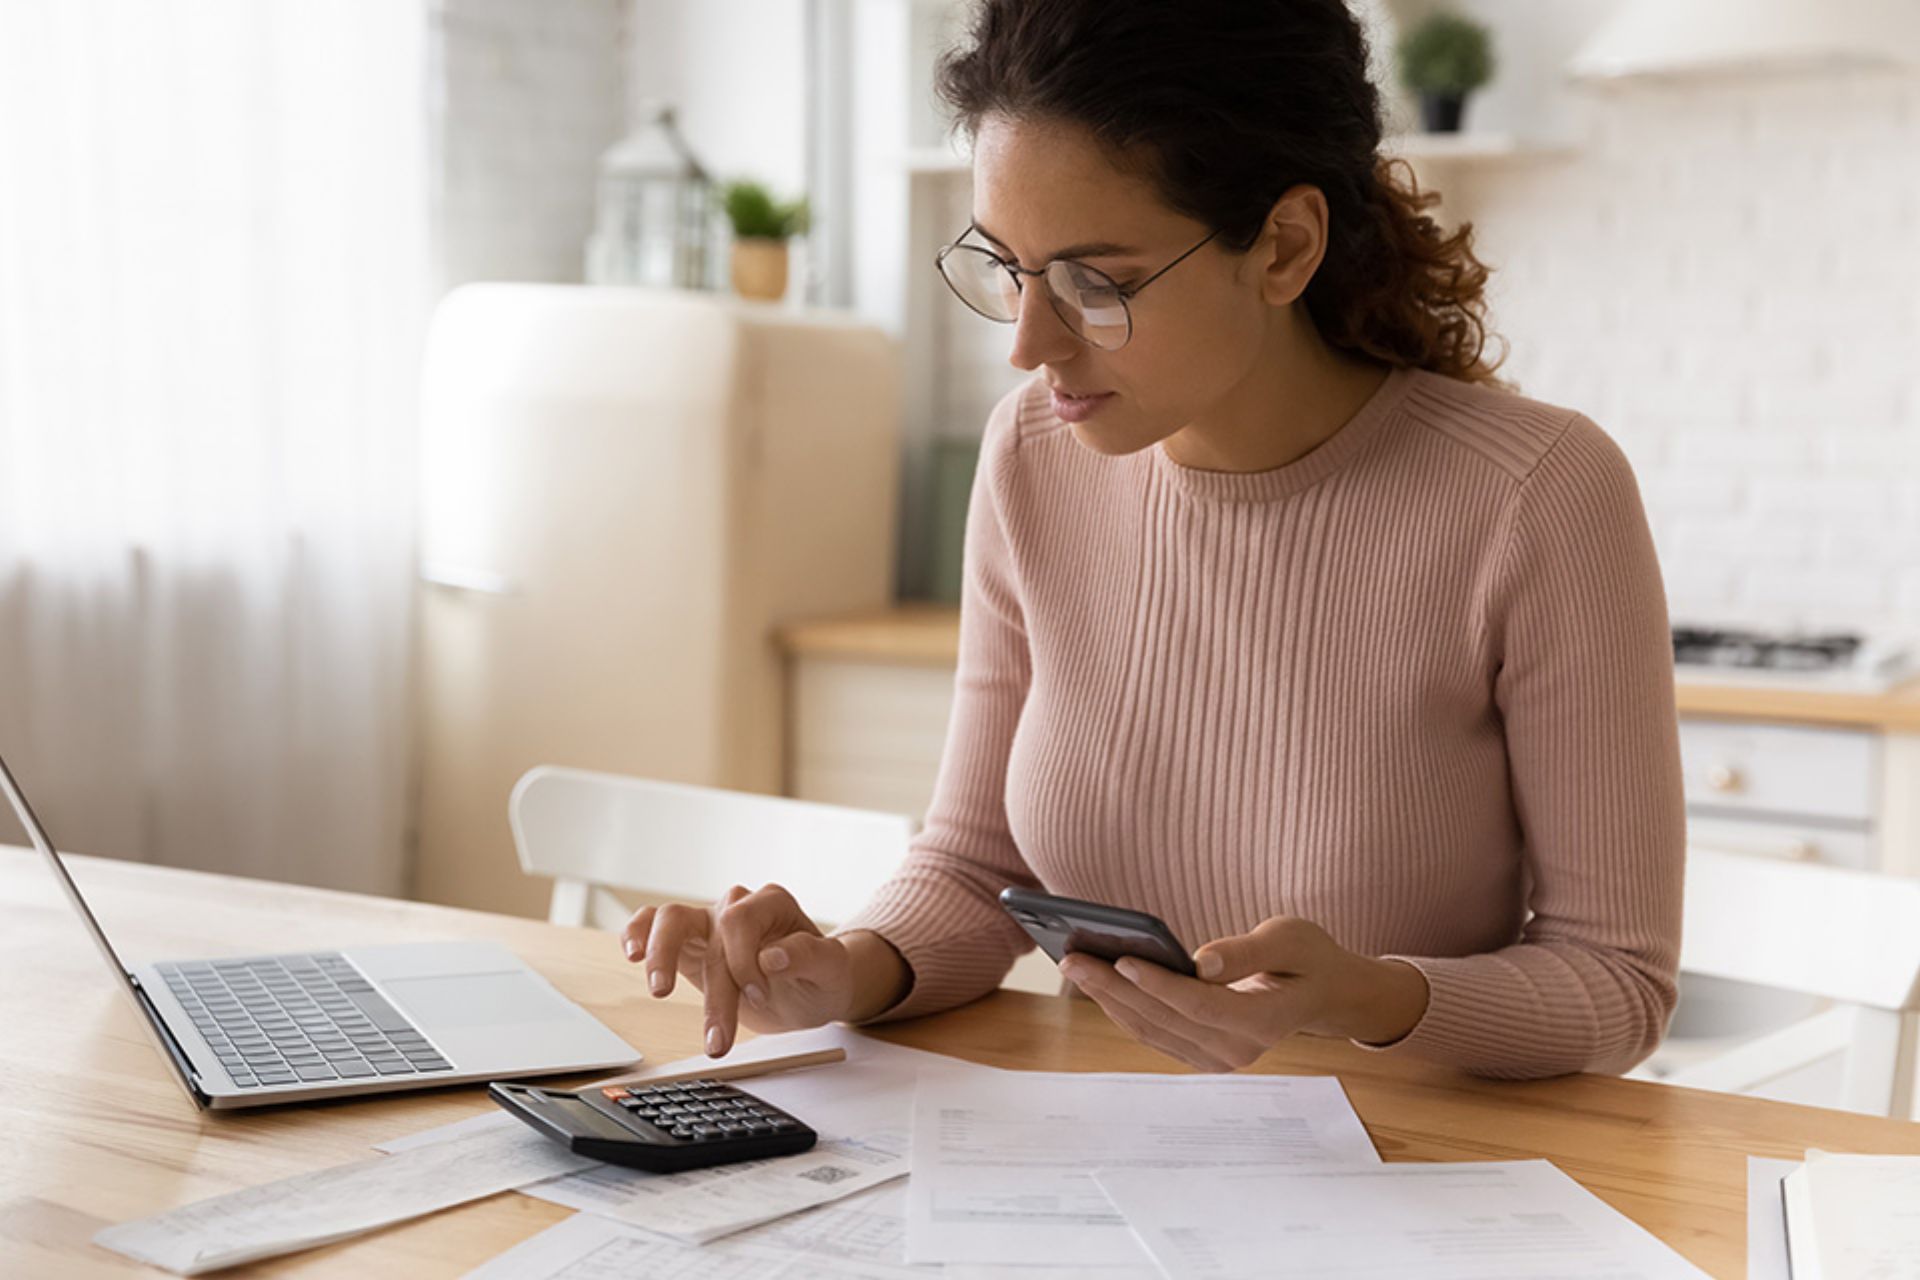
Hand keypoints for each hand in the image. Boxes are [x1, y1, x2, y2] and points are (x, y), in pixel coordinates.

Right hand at [620, 883, 857, 1058]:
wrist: (809, 989)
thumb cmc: (819, 975)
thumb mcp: (830, 970)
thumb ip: (809, 957)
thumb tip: (773, 956)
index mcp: (771, 903)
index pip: (741, 921)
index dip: (744, 962)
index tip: (758, 997)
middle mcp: (736, 906)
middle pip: (706, 926)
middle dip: (710, 986)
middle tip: (716, 1036)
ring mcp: (708, 922)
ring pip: (670, 919)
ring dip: (661, 956)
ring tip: (658, 991)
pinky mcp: (688, 943)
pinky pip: (652, 925)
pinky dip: (637, 934)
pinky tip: (632, 954)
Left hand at [1058, 916, 1429, 1072]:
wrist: (1321, 993)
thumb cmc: (1307, 957)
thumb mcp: (1291, 940)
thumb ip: (1247, 952)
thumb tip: (1201, 962)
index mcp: (1265, 1021)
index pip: (1200, 1005)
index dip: (1159, 984)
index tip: (1122, 958)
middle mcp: (1238, 1050)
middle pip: (1165, 1018)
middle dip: (1115, 987)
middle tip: (1072, 956)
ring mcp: (1218, 1058)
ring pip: (1151, 1029)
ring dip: (1109, 999)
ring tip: (1073, 963)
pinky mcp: (1201, 1054)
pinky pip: (1153, 1033)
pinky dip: (1122, 1007)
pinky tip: (1096, 981)